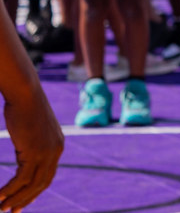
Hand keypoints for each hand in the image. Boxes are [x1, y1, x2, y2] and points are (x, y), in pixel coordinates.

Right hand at [0, 87, 62, 212]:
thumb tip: (26, 152)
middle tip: (11, 211)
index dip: (35, 191)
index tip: (23, 202)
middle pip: (41, 184)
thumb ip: (33, 143)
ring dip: (15, 198)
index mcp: (57, 146)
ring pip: (32, 185)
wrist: (26, 94)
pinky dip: (9, 190)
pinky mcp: (35, 152)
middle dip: (26, 199)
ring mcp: (47, 152)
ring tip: (1, 208)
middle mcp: (56, 151)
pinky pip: (21, 179)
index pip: (48, 176)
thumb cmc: (24, 108)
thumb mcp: (32, 129)